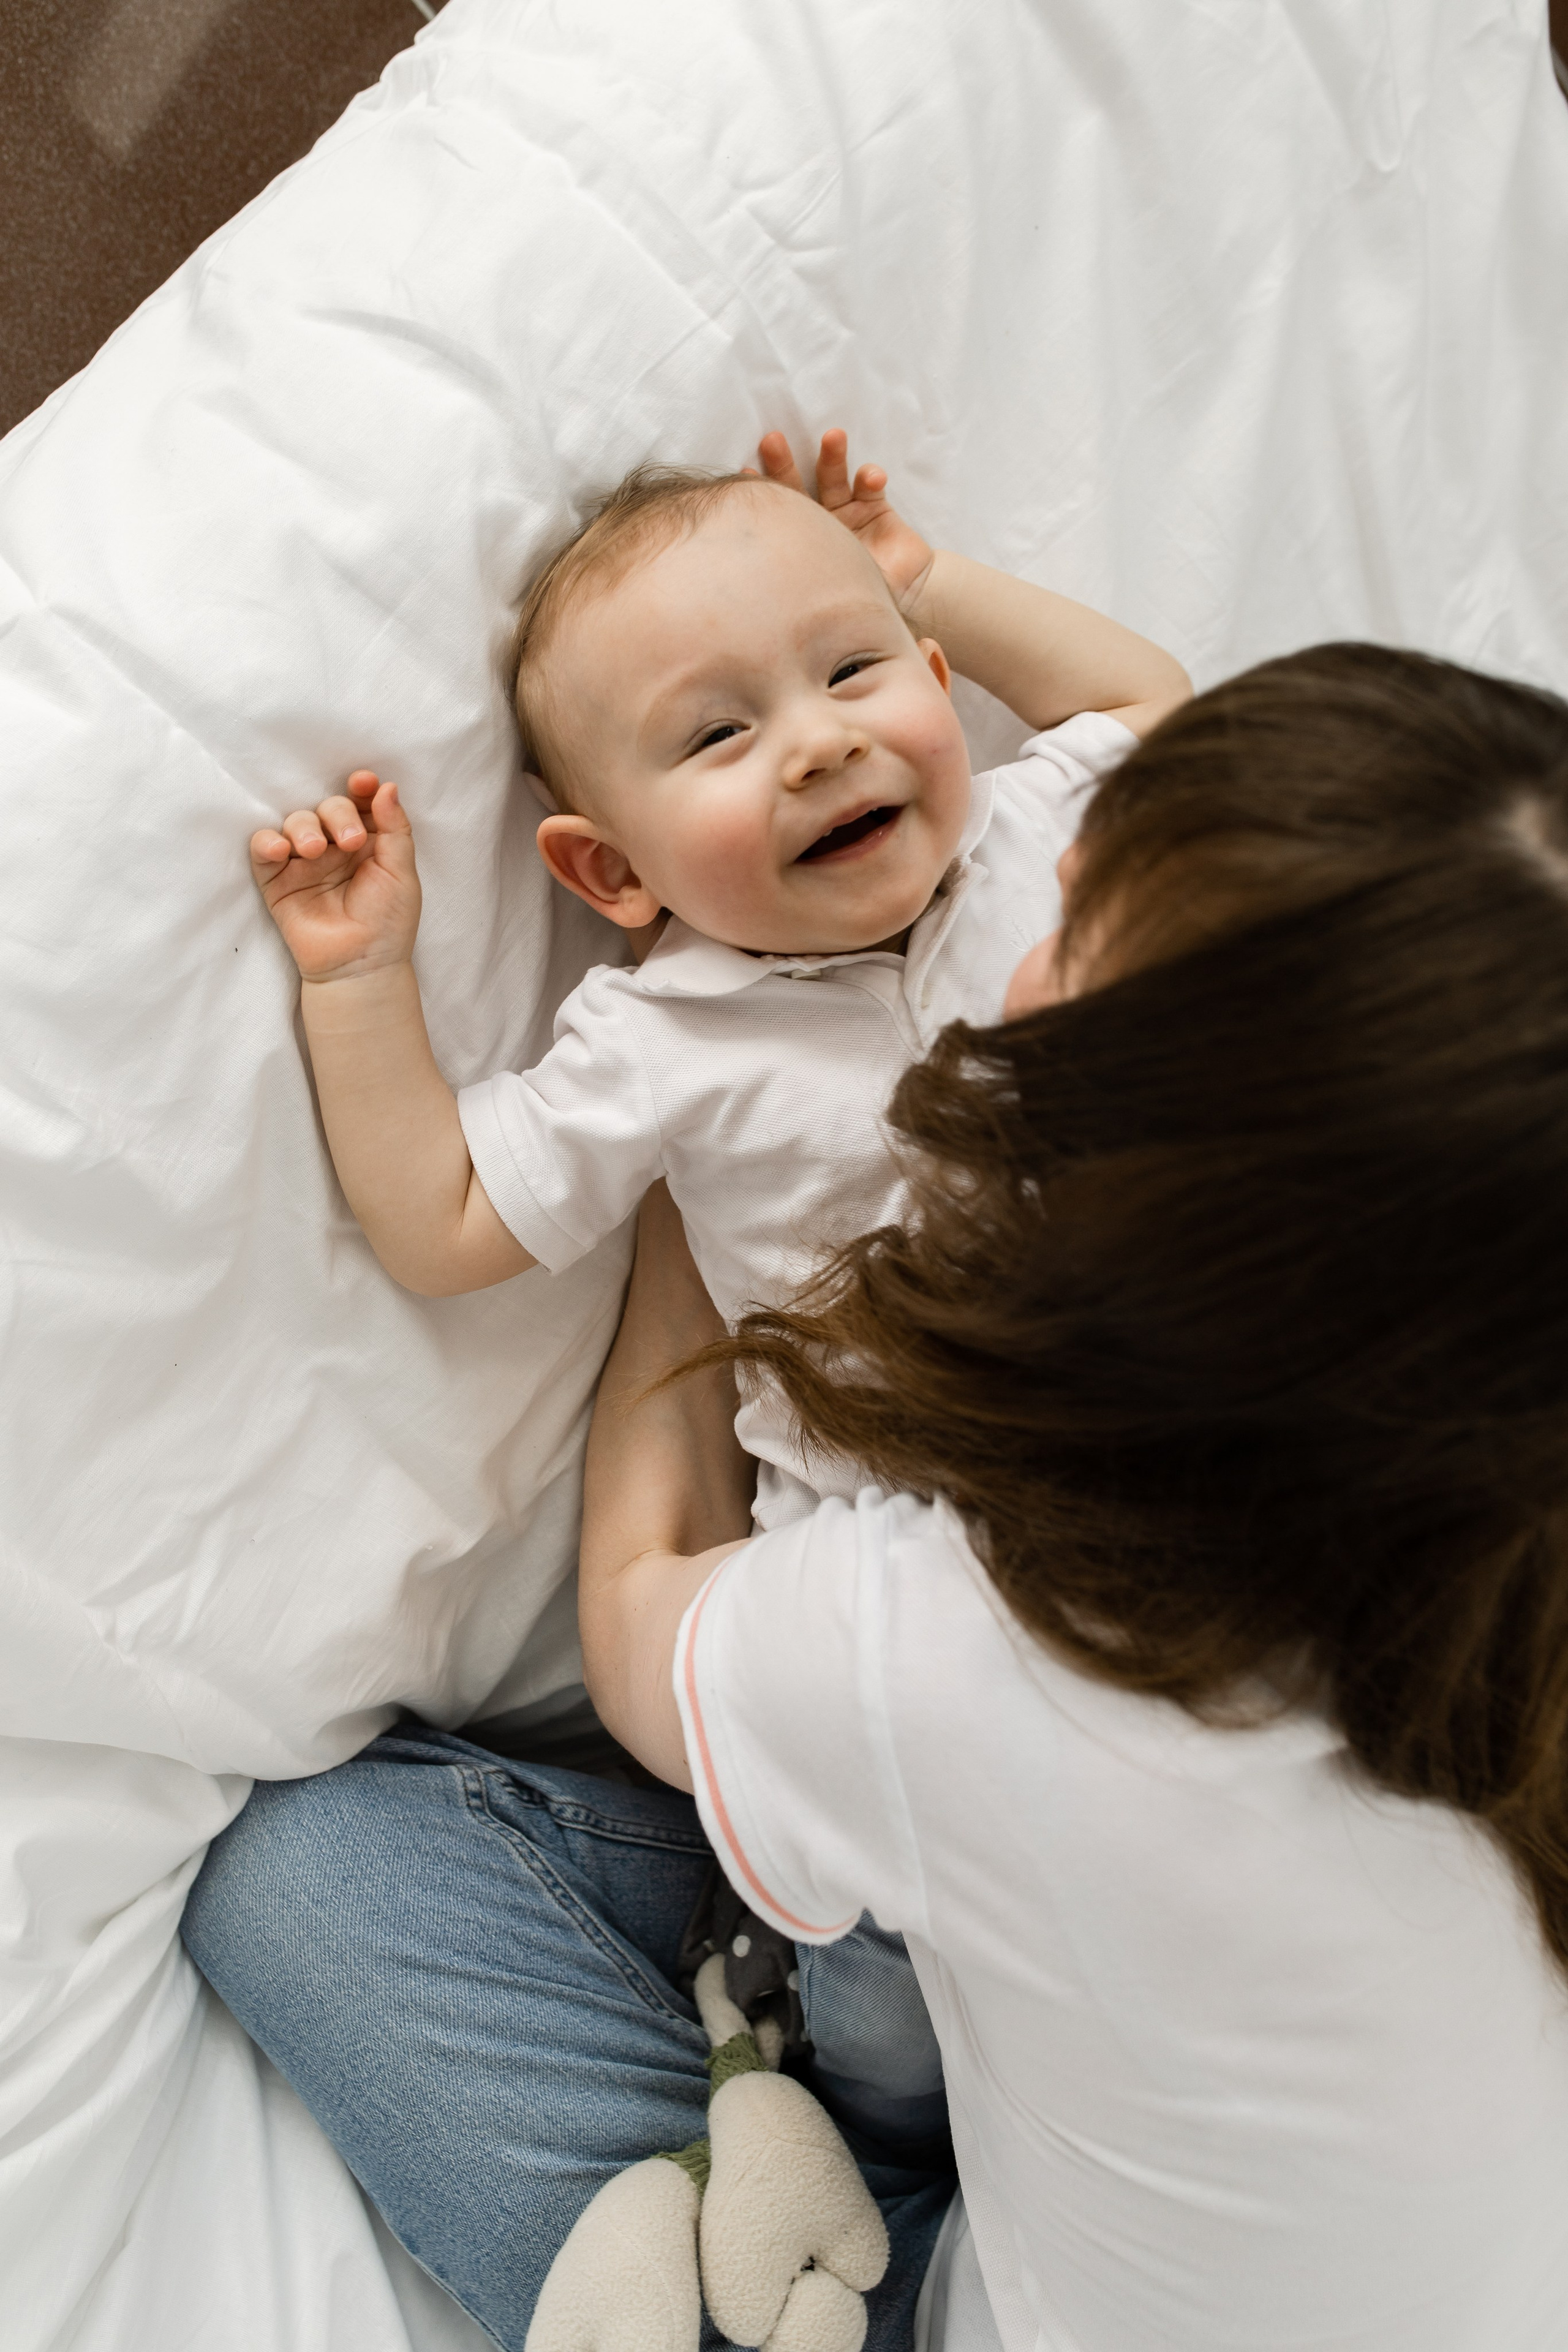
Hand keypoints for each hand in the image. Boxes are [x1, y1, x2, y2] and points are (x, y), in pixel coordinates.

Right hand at [249, 770, 419, 983]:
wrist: (361, 966)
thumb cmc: (388, 923)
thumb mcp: (401, 873)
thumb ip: (395, 829)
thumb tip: (388, 787)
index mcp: (368, 842)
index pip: (360, 803)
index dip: (360, 788)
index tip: (363, 782)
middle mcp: (335, 847)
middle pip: (328, 808)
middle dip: (337, 815)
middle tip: (350, 842)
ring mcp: (304, 862)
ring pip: (296, 822)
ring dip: (304, 828)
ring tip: (315, 851)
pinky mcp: (277, 880)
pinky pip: (263, 849)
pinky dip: (268, 842)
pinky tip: (281, 849)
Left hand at [758, 427, 936, 619]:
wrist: (900, 599)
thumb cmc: (853, 601)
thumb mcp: (822, 596)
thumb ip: (796, 583)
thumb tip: (755, 595)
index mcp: (799, 540)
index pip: (775, 514)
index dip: (761, 494)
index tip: (744, 474)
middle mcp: (818, 520)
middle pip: (798, 486)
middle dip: (785, 463)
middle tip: (772, 441)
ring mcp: (847, 510)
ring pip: (834, 478)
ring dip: (833, 457)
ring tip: (832, 438)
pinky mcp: (876, 507)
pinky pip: (871, 488)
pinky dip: (871, 479)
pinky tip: (871, 478)